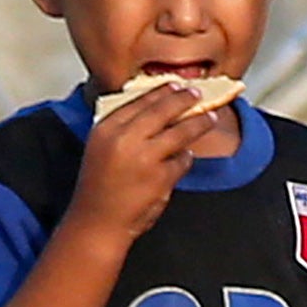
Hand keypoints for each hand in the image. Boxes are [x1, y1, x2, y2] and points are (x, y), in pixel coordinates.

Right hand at [72, 80, 228, 240]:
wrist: (97, 222)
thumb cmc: (99, 186)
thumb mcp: (101, 147)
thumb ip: (123, 127)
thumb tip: (157, 107)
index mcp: (107, 127)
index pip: (140, 99)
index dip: (162, 90)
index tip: (176, 85)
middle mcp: (125, 138)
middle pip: (164, 109)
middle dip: (185, 98)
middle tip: (198, 94)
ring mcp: (145, 157)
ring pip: (181, 131)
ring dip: (199, 123)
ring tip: (209, 118)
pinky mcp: (161, 177)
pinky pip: (183, 159)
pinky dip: (185, 158)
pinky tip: (183, 158)